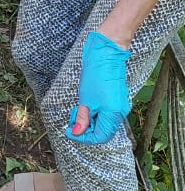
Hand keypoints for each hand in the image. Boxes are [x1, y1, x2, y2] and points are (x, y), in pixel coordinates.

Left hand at [66, 30, 131, 144]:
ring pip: (103, 122)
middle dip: (86, 128)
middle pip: (103, 131)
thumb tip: (77, 133)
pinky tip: (86, 104)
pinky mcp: (116, 98)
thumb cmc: (96, 74)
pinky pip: (106, 112)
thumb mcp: (85, 99)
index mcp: (113, 114)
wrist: (106, 53)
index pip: (100, 137)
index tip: (70, 131)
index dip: (84, 137)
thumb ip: (83, 119)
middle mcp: (120, 112)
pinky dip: (94, 112)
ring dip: (89, 120)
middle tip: (73, 118)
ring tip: (78, 109)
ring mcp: (119, 104)